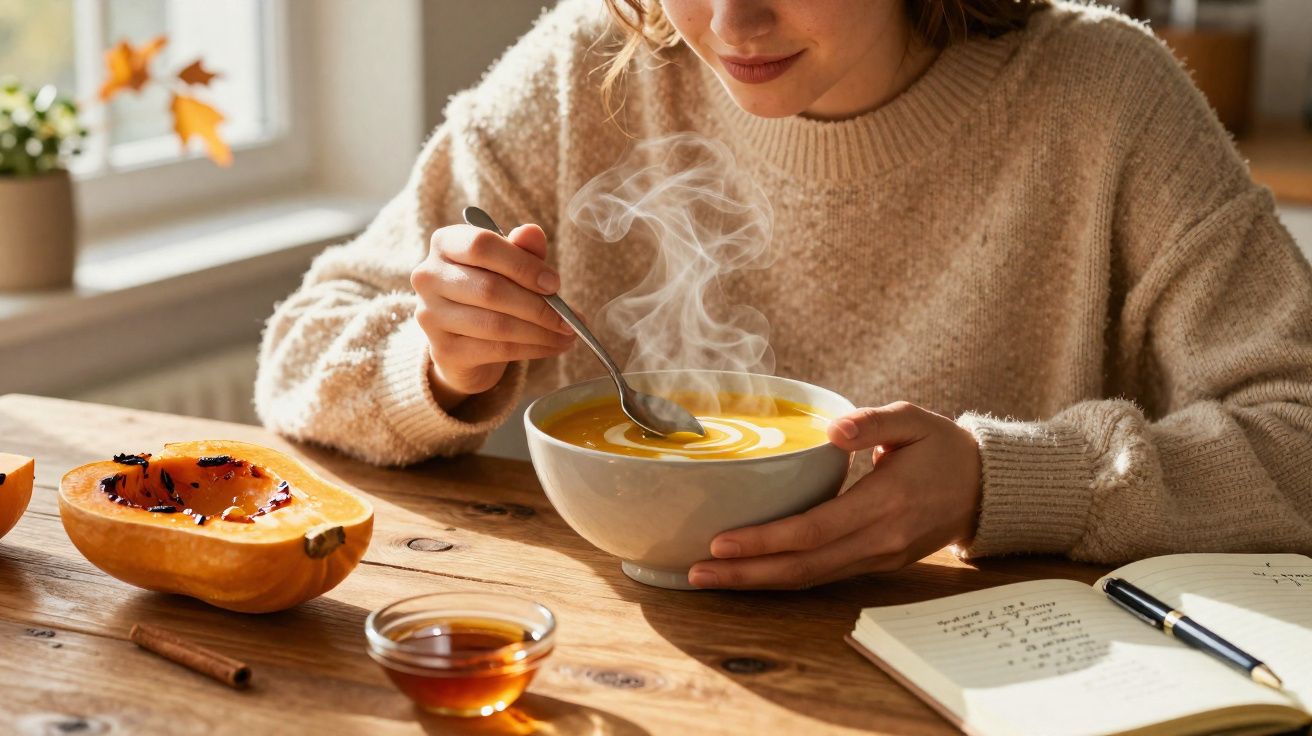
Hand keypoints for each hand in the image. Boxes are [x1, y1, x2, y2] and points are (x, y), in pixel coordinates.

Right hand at [411, 223, 575, 407]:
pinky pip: (496, 349)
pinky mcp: (443, 350)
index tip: (555, 283)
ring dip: (540, 332)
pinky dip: (532, 349)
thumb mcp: (509, 265)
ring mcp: (431, 315)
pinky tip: (553, 347)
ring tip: (568, 334)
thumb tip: (533, 232)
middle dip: (538, 306)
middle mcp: (428, 276)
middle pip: (490, 289)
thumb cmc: (490, 290)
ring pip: (496, 324)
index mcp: (445, 243)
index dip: (523, 265)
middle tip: (570, 318)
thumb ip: (522, 249)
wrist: (463, 340)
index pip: (481, 246)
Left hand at [687, 401, 982, 589]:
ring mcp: (878, 558)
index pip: (814, 530)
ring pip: (810, 579)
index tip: (721, 540)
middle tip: (697, 572)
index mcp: (886, 503)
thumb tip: (833, 429)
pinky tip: (750, 573)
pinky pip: (823, 576)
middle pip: (803, 568)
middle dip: (747, 574)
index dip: (765, 540)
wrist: (986, 488)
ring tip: (711, 578)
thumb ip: (873, 421)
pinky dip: (783, 578)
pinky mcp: (876, 564)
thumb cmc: (943, 447)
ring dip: (758, 582)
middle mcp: (880, 541)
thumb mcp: (914, 418)